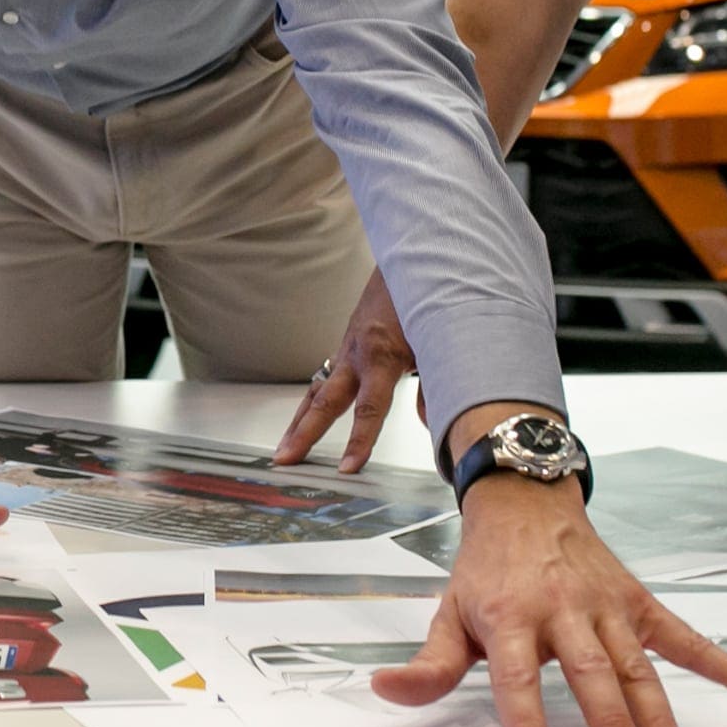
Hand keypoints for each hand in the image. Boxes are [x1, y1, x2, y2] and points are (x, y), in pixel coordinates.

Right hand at [275, 270, 416, 472]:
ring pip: (317, 391)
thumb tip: (434, 425)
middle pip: (325, 402)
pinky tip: (304, 416)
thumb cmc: (426, 298)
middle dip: (303, 434)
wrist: (411, 258)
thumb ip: (436, 388)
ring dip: (298, 421)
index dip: (358, 441)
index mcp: (382, 355)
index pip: (369, 409)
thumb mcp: (442, 344)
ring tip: (283, 448)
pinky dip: (311, 400)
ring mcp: (347, 348)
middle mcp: (357, 354)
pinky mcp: (347, 345)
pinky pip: (324, 377)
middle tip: (284, 460)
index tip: (346, 468)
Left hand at [371, 419, 726, 726]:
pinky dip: (723, 663)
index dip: (528, 724)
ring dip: (658, 714)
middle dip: (610, 723)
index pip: (519, 679)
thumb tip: (388, 690)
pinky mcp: (637, 601)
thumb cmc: (489, 566)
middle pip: (590, 673)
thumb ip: (430, 664)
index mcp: (511, 615)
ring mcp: (606, 605)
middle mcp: (563, 609)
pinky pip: (684, 636)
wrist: (524, 501)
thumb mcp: (449, 611)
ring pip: (638, 665)